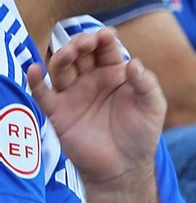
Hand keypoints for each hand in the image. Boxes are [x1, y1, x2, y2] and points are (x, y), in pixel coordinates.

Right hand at [26, 29, 164, 185]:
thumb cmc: (141, 134)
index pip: (105, 49)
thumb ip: (147, 84)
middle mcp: (91, 80)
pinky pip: (42, 94)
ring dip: (61, 56)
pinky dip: (35, 81)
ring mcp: (73, 94)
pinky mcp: (58, 112)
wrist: (124, 167)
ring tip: (69, 53)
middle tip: (86, 43)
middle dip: (81, 43)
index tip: (106, 35)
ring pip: (60, 68)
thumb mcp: (153, 107)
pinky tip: (35, 69)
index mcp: (114, 74)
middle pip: (80, 53)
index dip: (104, 39)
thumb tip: (133, 62)